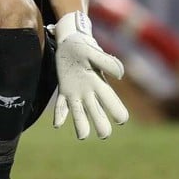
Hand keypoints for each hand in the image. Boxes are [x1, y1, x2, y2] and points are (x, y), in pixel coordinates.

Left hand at [52, 11, 129, 138]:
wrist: (69, 42)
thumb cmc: (84, 46)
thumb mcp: (94, 52)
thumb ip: (107, 62)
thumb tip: (119, 75)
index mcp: (99, 83)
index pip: (111, 100)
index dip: (117, 110)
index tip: (121, 120)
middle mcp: (89, 91)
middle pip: (97, 112)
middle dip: (101, 124)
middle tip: (104, 135)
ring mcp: (75, 93)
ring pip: (79, 112)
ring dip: (81, 124)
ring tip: (82, 136)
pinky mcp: (63, 90)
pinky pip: (61, 105)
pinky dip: (60, 115)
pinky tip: (57, 124)